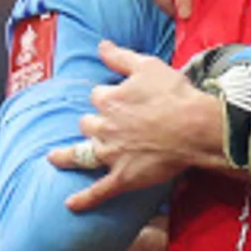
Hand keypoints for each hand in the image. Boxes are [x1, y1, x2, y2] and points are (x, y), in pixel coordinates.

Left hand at [50, 40, 222, 211]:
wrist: (195, 127)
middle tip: (104, 125)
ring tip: (55, 158)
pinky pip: (99, 190)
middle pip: (88, 123)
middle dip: (93, 123)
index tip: (120, 97)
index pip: (98, 96)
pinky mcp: (124, 176)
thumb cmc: (174, 95)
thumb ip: (120, 57)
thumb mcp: (148, 66)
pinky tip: (70, 205)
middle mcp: (104, 127)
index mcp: (109, 99)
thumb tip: (101, 45)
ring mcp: (112, 154)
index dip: (109, 96)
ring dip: (68, 156)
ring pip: (83, 154)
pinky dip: (84, 199)